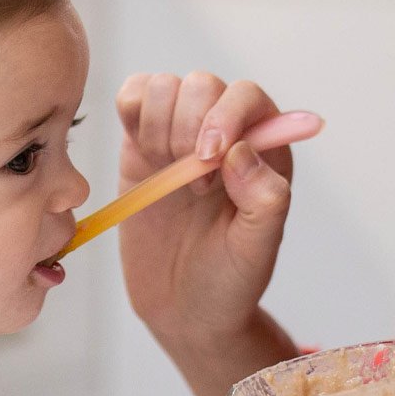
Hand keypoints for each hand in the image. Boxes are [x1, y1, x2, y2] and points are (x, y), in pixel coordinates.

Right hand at [113, 72, 314, 343]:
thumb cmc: (228, 281)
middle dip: (187, 130)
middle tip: (193, 186)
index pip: (247, 97)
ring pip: (162, 86)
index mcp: (264, 150)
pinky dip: (130, 114)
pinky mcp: (139, 143)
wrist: (182, 310)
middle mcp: (223, 133)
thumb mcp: (257, 250)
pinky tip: (143, 157)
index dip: (224, 115)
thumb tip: (242, 150)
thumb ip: (264, 200)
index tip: (209, 159)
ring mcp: (178, 135)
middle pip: (200, 85)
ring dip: (158, 128)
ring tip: (169, 178)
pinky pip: (131, 98)